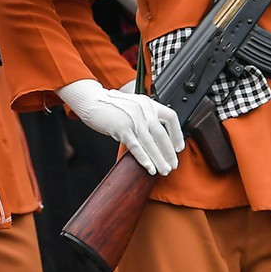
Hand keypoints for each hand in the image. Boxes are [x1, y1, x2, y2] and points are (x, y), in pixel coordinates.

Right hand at [58, 78, 182, 175]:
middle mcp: (143, 109)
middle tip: (173, 165)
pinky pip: (136, 146)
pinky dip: (144, 158)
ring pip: (150, 142)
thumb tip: (156, 136)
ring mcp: (132, 118)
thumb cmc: (111, 105)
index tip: (178, 148)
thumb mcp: (133, 106)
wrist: (92, 100)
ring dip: (158, 159)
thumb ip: (145, 116)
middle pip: (162, 134)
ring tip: (164, 170)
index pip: (171, 117)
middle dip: (169, 153)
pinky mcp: (121, 127)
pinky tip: (149, 167)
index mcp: (148, 103)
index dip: (177, 134)